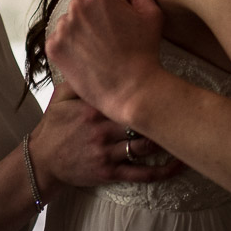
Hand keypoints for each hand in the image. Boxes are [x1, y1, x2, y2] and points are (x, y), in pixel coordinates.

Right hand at [29, 83, 182, 195]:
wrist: (42, 160)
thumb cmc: (54, 125)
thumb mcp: (61, 96)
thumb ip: (81, 77)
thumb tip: (102, 56)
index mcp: (93, 108)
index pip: (126, 95)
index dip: (148, 89)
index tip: (167, 82)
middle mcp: (103, 130)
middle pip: (141, 121)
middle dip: (162, 114)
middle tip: (187, 106)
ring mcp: (107, 153)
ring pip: (145, 147)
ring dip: (167, 140)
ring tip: (187, 130)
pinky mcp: (110, 173)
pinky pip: (141, 174)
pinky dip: (163, 171)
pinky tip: (180, 163)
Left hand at [46, 0, 164, 122]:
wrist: (131, 89)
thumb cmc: (144, 52)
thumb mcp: (152, 14)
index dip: (108, 15)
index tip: (115, 31)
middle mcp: (77, 7)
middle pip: (80, 11)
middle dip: (90, 23)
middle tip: (105, 44)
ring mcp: (62, 28)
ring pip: (67, 27)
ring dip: (77, 36)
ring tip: (95, 54)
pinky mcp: (53, 48)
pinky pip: (57, 43)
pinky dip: (67, 51)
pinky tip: (84, 61)